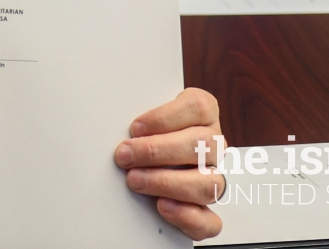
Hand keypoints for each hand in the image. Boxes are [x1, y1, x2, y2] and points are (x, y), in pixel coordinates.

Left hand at [115, 88, 224, 240]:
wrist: (148, 157)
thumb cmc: (145, 132)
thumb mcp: (145, 117)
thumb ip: (140, 119)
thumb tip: (114, 124)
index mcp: (203, 113)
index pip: (197, 107)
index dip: (165, 118)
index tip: (135, 128)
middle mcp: (213, 144)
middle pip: (200, 144)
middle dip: (156, 150)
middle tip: (125, 155)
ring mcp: (214, 176)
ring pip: (208, 183)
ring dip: (166, 182)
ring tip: (134, 180)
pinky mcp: (208, 210)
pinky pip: (211, 221)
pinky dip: (187, 216)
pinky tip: (162, 206)